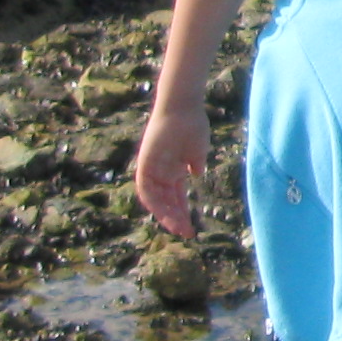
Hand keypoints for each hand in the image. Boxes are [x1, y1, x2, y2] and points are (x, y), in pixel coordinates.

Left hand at [134, 104, 210, 238]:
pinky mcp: (144, 163)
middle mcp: (160, 173)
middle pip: (165, 201)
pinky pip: (145, 187)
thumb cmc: (192, 125)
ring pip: (155, 198)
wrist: (183, 107)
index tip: (191, 228)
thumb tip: (196, 173)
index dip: (181, 213)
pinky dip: (153, 200)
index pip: (175, 198)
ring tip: (178, 226)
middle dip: (175, 218)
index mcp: (173, 171)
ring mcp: (152, 168)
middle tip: (187, 233)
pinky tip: (164, 211)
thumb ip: (195, 163)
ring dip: (165, 214)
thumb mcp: (197, 150)